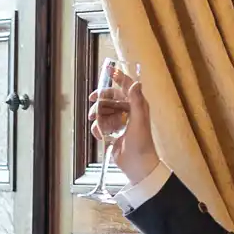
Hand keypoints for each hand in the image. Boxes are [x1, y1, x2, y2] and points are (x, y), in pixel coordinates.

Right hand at [87, 66, 157, 184]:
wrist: (136, 163)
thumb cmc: (141, 142)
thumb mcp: (139, 119)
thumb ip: (137, 100)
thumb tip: (135, 83)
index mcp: (137, 105)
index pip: (126, 86)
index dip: (118, 77)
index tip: (108, 70)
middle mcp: (129, 111)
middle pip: (111, 98)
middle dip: (101, 99)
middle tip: (92, 101)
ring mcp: (120, 122)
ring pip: (104, 111)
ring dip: (98, 115)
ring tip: (95, 122)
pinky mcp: (113, 132)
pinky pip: (101, 125)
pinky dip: (98, 128)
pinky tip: (100, 135)